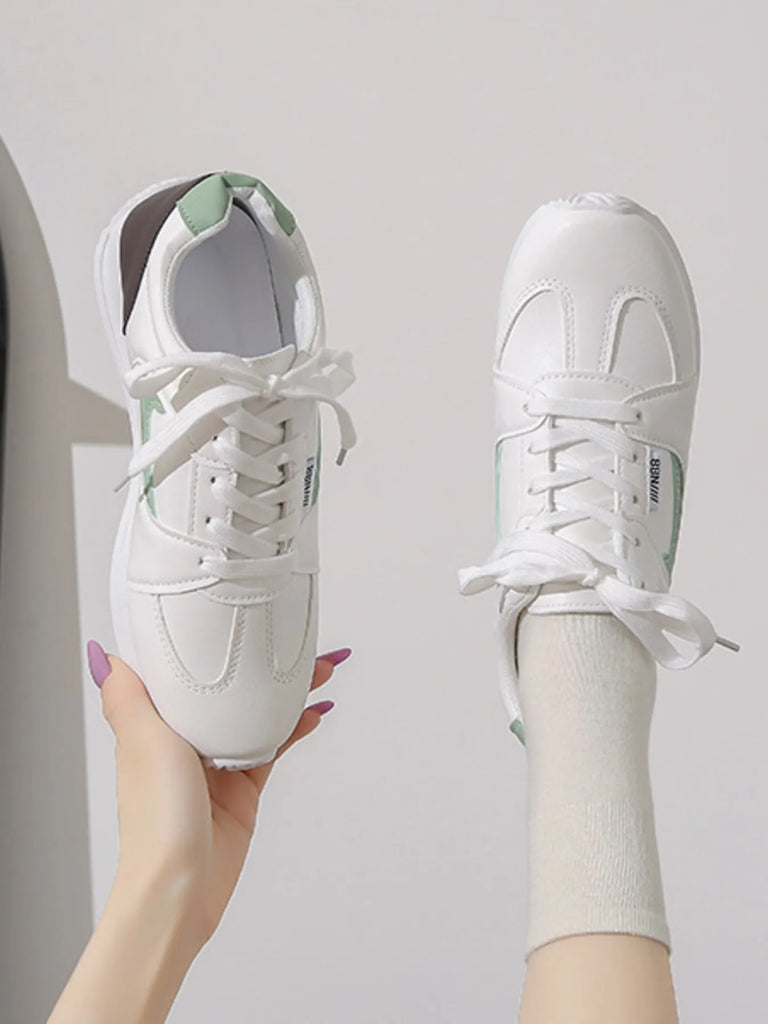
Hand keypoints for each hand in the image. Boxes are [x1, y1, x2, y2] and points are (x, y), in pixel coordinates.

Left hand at [93, 645, 350, 949]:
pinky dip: (295, 728)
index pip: (185, 667)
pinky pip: (274, 746)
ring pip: (258, 712)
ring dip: (290, 690)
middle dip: (265, 660)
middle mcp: (185, 738)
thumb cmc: (156, 818)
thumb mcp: (142, 741)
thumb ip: (127, 696)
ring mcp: (216, 762)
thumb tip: (101, 654)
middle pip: (230, 686)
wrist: (181, 886)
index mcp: (156, 721)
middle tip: (302, 638)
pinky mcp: (243, 788)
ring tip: (323, 667)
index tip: (238, 610)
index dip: (210, 637)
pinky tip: (316, 713)